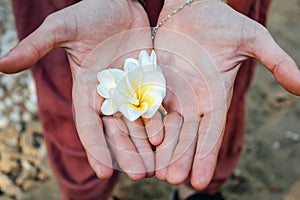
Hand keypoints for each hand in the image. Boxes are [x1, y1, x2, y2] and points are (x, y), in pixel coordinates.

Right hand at [0, 0, 158, 179]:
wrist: (120, 3)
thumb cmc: (90, 13)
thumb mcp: (62, 28)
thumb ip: (37, 47)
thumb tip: (0, 64)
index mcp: (87, 89)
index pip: (89, 125)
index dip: (96, 148)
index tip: (103, 172)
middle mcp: (108, 95)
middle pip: (116, 131)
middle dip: (126, 154)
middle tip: (138, 175)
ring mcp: (130, 90)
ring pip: (136, 124)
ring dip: (144, 146)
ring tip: (153, 168)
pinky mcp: (147, 81)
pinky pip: (153, 106)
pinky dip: (157, 122)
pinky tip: (163, 139)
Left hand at [154, 0, 299, 188]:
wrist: (192, 8)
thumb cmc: (223, 22)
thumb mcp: (253, 40)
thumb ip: (275, 61)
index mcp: (215, 96)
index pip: (211, 132)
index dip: (205, 156)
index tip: (200, 181)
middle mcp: (194, 99)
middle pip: (187, 135)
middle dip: (180, 158)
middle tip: (173, 181)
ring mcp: (173, 91)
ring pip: (167, 125)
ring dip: (162, 148)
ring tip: (156, 171)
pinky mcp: (155, 81)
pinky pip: (149, 105)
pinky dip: (145, 123)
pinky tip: (141, 141)